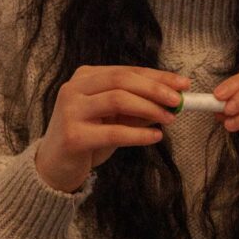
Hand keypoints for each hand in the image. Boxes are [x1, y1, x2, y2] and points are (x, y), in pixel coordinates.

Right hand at [34, 65, 188, 192]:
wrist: (54, 167)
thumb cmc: (88, 137)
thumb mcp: (114, 119)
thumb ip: (138, 108)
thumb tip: (172, 101)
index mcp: (85, 77)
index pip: (127, 70)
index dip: (157, 76)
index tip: (183, 84)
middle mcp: (74, 88)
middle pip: (122, 80)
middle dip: (155, 88)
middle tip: (178, 100)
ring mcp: (70, 111)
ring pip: (117, 100)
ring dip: (149, 108)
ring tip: (169, 118)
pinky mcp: (73, 136)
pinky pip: (113, 132)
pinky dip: (139, 134)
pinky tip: (155, 136)